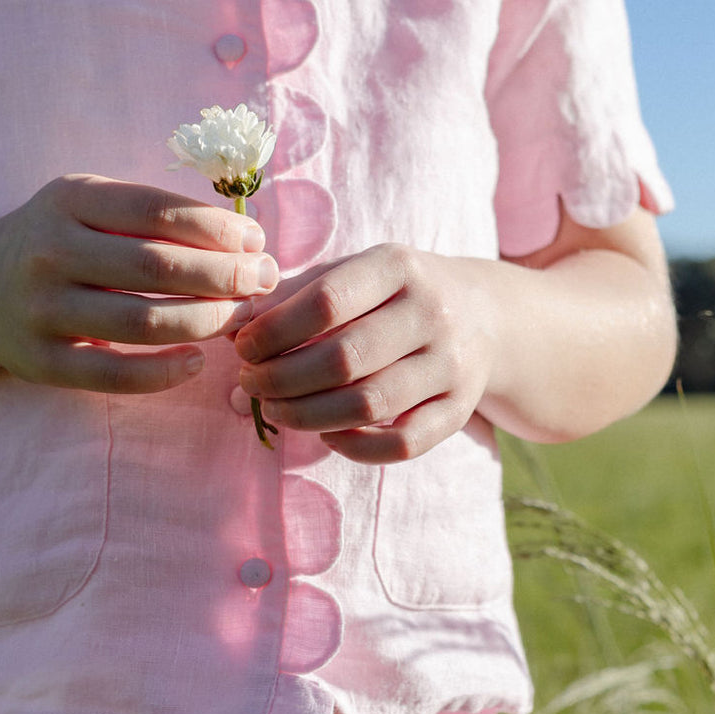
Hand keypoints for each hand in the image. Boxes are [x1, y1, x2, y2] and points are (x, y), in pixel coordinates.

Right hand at [0, 174, 278, 392]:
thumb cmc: (58, 244)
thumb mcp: (88, 207)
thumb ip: (152, 215)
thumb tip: (245, 240)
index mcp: (69, 200)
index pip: (158, 210)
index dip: (218, 228)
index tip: (257, 242)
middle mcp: (51, 251)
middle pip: (158, 267)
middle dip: (226, 276)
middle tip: (263, 281)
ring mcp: (43, 310)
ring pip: (143, 323)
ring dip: (206, 322)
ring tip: (239, 318)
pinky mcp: (42, 362)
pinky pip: (115, 376)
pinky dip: (164, 373)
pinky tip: (197, 362)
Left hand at [234, 244, 495, 462]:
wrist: (483, 315)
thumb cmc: (394, 294)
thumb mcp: (353, 273)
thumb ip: (294, 296)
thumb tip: (231, 327)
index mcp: (399, 266)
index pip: (327, 301)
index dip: (274, 331)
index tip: (243, 348)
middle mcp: (432, 313)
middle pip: (344, 359)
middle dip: (283, 379)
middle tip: (250, 383)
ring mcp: (451, 365)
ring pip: (369, 405)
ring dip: (308, 415)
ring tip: (275, 410)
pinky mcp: (459, 410)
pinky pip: (402, 444)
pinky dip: (355, 447)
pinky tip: (326, 433)